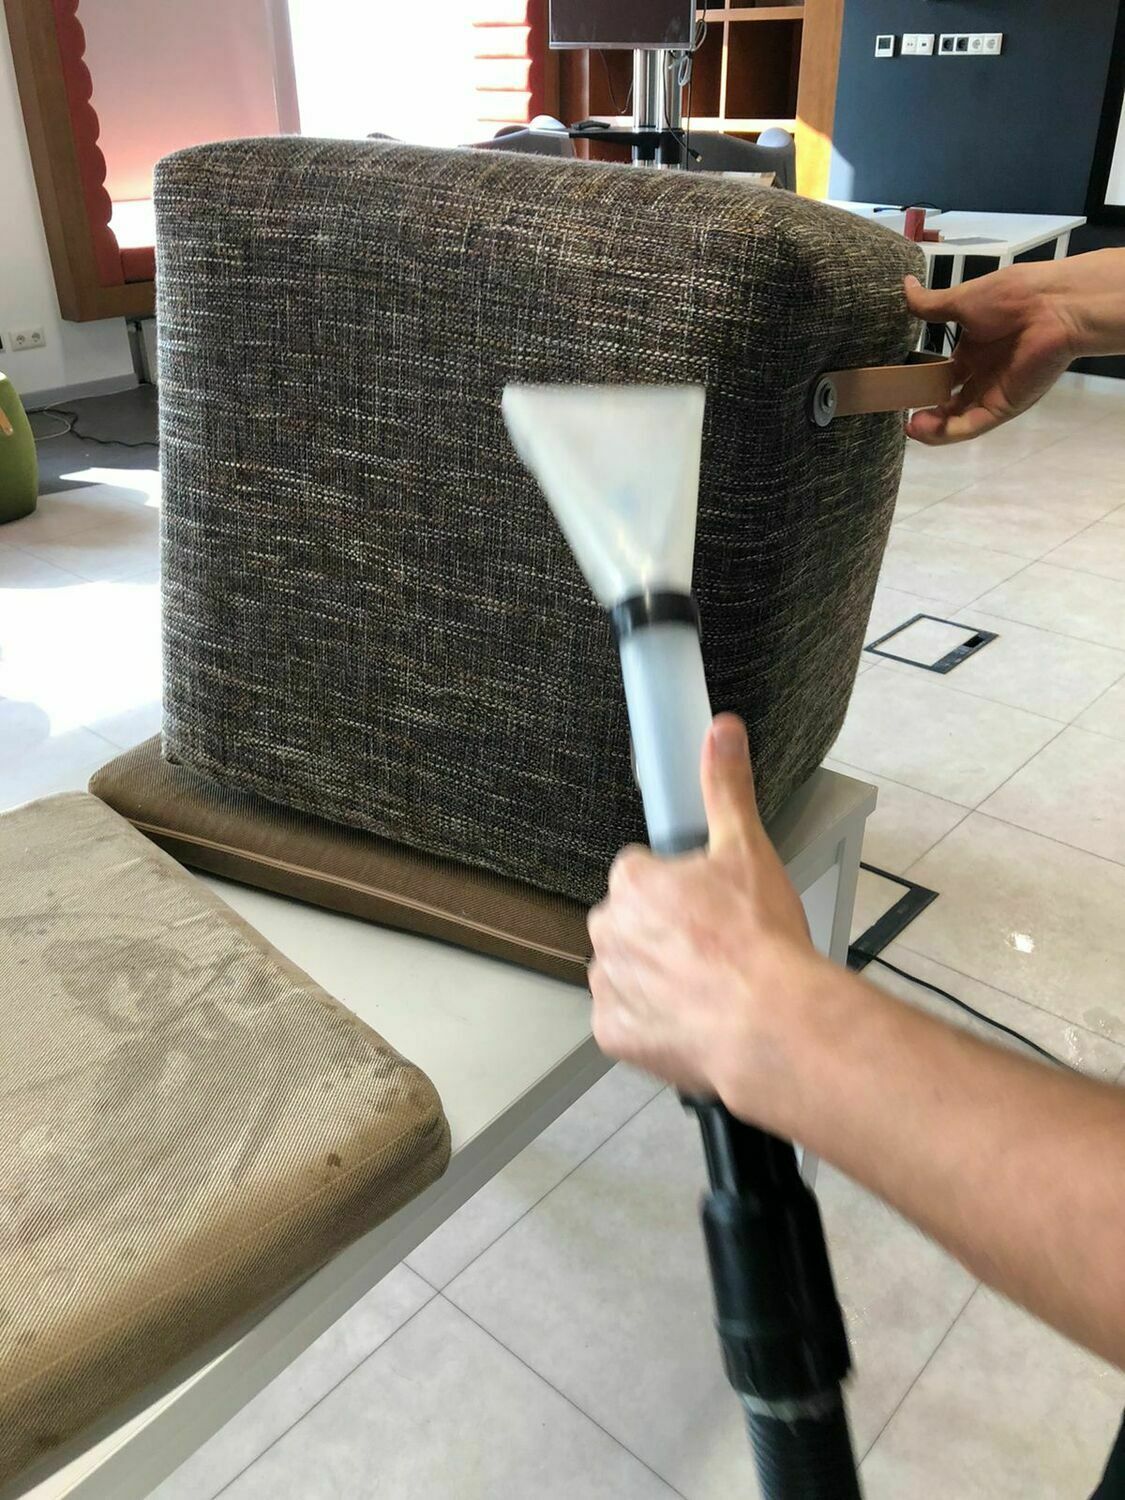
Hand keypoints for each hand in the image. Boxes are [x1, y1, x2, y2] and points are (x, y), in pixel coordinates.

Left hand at [586, 714, 820, 1112]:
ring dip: (656, 975)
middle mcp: (608, 931)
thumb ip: (726, 787)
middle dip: (664, 931)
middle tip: (714, 945)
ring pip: (628, 969)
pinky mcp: (614, 1033)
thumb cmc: (759, 942)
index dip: (679, 887)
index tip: (708, 904)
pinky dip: (652, 1020)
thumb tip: (721, 732)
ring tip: (709, 984)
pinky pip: (626, 1019)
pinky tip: (692, 1016)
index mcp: (632, 882)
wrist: (772, 1024)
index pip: (641, 873)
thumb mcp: (748, 848)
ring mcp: (608, 984)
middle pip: (631, 922)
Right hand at [904, 265, 1079, 443]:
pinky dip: (946, 433)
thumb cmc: (1010, 297)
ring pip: (956, 418)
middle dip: (925, 408)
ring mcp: (992, 392)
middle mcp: (982, 372)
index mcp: (974, 347)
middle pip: (948, 399)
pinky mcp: (1001, 408)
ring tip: (910, 426)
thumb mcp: (962, 300)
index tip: (900, 386)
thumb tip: (904, 286)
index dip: (922, 382)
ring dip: (932, 426)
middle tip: (901, 410)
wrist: (1053, 306)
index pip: (943, 373)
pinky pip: (970, 426)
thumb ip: (930, 304)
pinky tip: (922, 430)